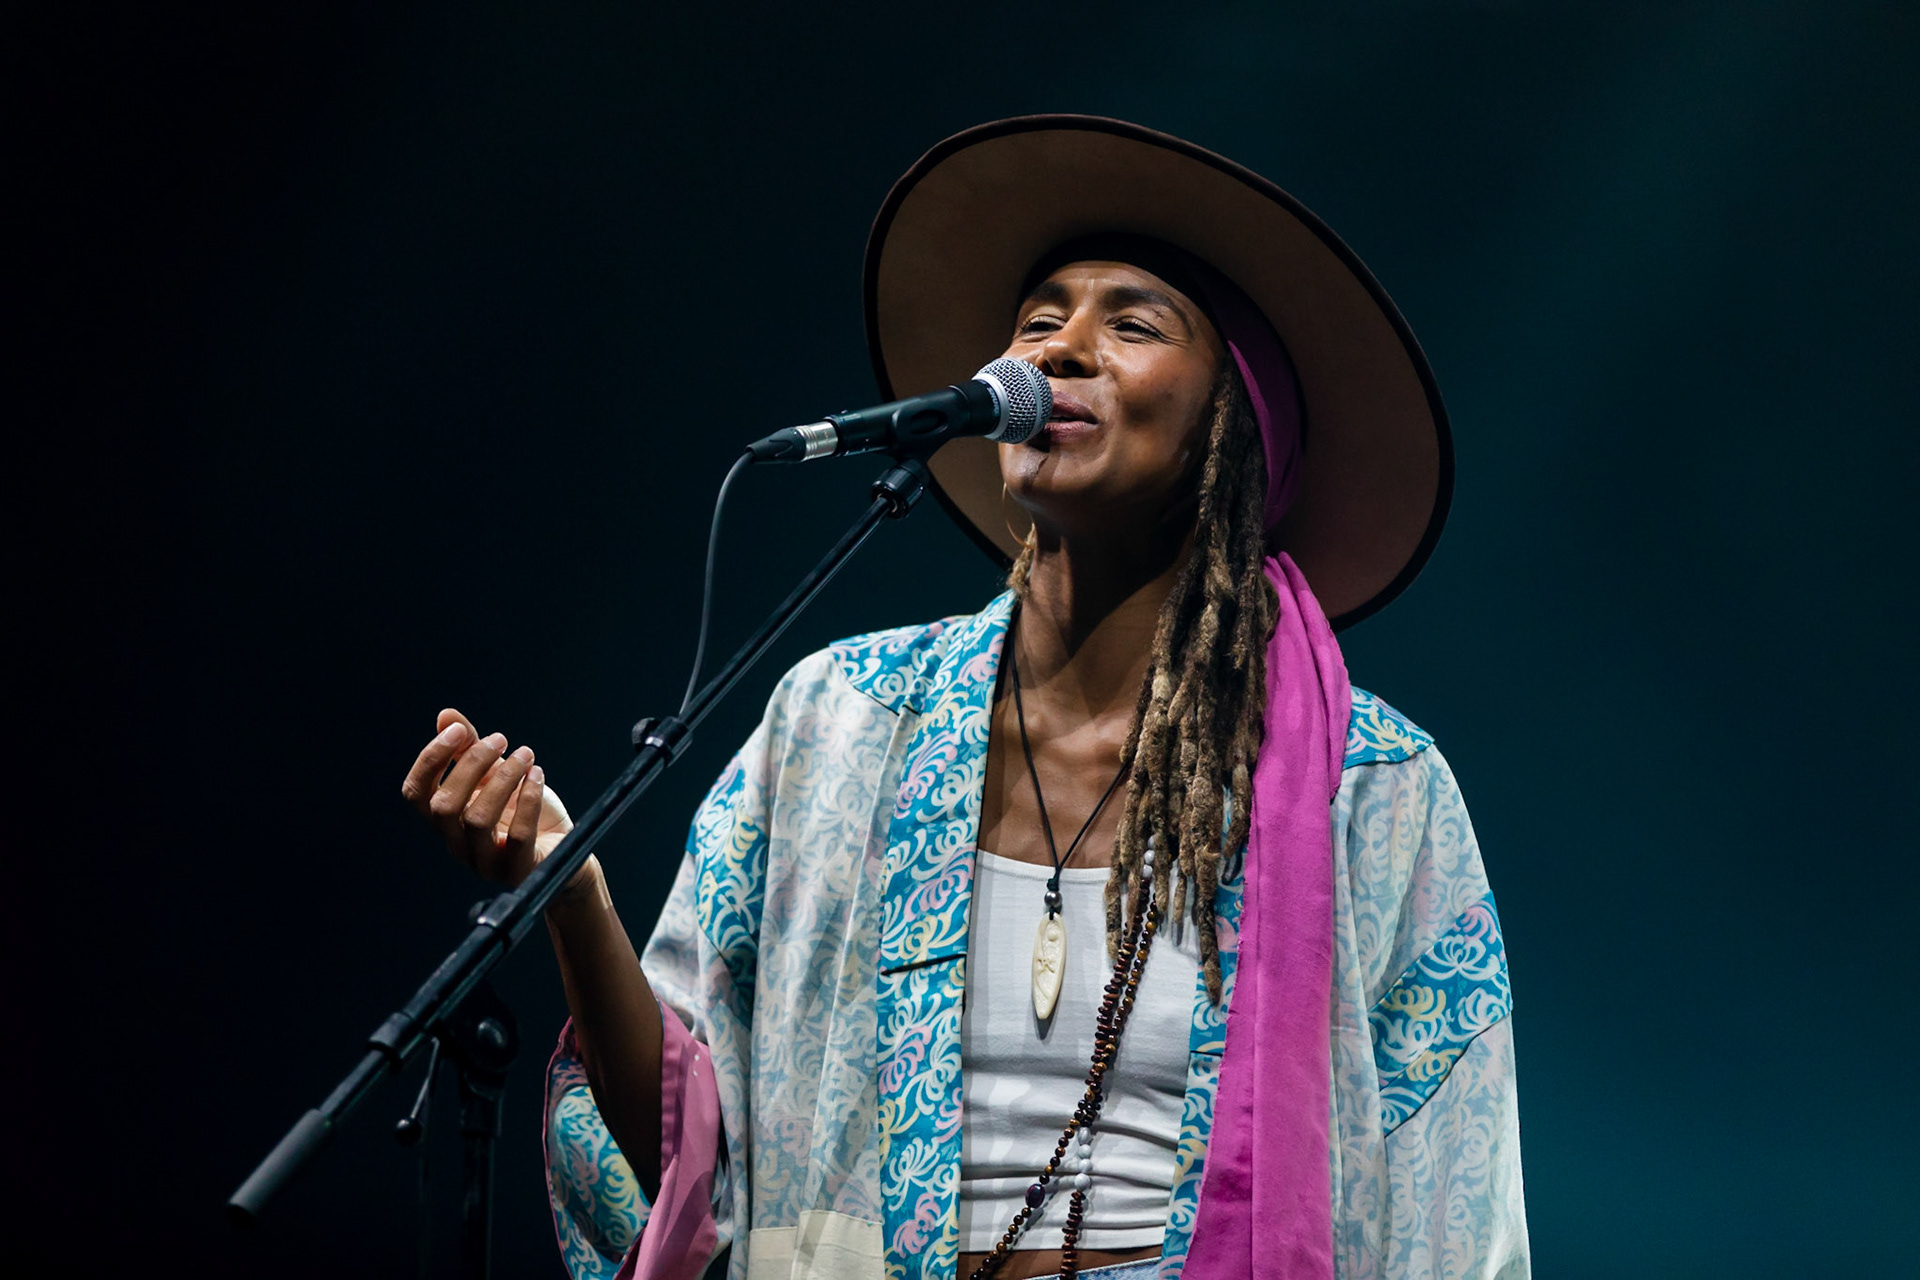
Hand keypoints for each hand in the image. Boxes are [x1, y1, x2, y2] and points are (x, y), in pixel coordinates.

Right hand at [400, 707, 594, 892]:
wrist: (562, 847)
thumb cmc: (522, 811)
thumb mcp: (496, 774)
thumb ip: (469, 748)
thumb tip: (446, 716)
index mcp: (446, 820)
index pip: (415, 793)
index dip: (430, 760)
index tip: (458, 730)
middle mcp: (458, 844)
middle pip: (444, 806)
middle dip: (471, 765)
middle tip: (501, 739)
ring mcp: (486, 862)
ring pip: (478, 819)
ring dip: (503, 778)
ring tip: (526, 754)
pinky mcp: (518, 870)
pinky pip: (518, 837)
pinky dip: (528, 800)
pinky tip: (537, 775)